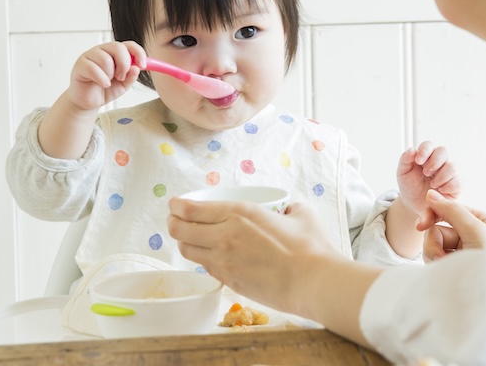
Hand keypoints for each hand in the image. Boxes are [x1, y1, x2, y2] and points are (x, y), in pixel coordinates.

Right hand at [65, 40, 146, 111]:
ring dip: (110, 74)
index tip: (142, 66)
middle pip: (118, 48)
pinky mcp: (80, 65)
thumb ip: (131, 76)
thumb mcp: (123, 85)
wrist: (88, 101)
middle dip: (124, 65)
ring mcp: (90, 56)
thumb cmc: (105, 89)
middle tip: (121, 77)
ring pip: (105, 59)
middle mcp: (102, 50)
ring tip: (108, 82)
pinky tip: (103, 84)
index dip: (138, 53)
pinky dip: (101, 79)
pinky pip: (93, 68)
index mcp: (114, 52)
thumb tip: (136, 68)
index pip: (129, 45)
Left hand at [167, 199, 339, 314]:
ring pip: (187, 251)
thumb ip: (290, 208)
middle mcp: (225, 236)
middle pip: (180, 230)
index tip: (175, 204)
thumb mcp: (301, 214)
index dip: (177, 206)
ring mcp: (224, 261)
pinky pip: (206, 267)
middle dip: (173, 223)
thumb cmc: (310, 248)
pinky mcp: (230, 281)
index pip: (191, 209)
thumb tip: (290, 210)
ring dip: (184, 243)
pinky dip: (203, 259)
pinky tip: (211, 255)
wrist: (312, 282)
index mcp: (239, 213)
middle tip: (175, 220)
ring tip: (189, 238)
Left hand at [396, 142, 460, 230]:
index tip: (418, 161)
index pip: (429, 145)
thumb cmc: (410, 186)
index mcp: (426, 156)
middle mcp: (440, 162)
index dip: (425, 150)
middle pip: (444, 151)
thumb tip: (412, 150)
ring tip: (432, 185)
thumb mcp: (403, 173)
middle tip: (426, 173)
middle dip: (434, 161)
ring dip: (441, 175)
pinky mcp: (456, 186)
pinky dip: (448, 186)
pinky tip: (440, 191)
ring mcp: (449, 173)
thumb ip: (405, 160)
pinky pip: (458, 182)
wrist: (414, 205)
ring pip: (453, 166)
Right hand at [422, 189, 485, 262]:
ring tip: (448, 269)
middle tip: (441, 258)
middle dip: (435, 244)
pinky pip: (435, 261)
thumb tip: (431, 194)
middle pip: (437, 229)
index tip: (420, 226)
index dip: (431, 215)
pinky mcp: (454, 267)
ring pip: (433, 246)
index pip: (448, 209)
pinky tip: (447, 274)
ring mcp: (462, 253)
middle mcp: (471, 235)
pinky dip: (437, 267)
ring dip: (436, 257)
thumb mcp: (475, 231)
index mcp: (480, 221)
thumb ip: (452, 210)